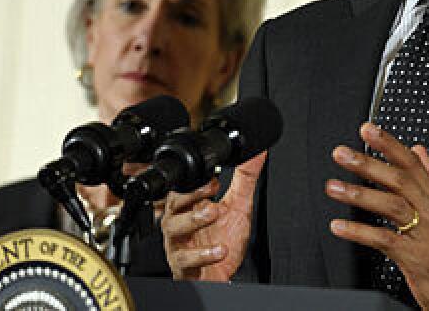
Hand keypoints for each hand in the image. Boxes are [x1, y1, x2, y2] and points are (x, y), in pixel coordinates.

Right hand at [160, 151, 265, 280]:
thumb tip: (256, 152)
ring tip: (214, 213)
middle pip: (172, 205)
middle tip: (211, 195)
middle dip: (189, 197)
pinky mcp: (183, 267)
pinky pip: (184, 260)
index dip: (194, 183)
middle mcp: (180, 224)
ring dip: (193, 220)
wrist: (222, 276)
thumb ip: (245, 178)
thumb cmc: (223, 241)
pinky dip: (202, 255)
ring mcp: (179, 245)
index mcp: (190, 208)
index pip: (182, 188)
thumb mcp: (238, 207)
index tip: (214, 178)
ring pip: (173, 229)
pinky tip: (219, 250)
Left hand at [326, 123, 428, 310]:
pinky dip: (359, 233)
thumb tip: (418, 149)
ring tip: (333, 187)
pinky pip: (384, 240)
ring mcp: (425, 234)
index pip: (412, 163)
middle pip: (399, 180)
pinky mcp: (416, 258)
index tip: (367, 130)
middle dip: (368, 164)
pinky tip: (339, 227)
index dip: (389, 144)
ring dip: (359, 194)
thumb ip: (428, 178)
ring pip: (392, 206)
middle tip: (342, 153)